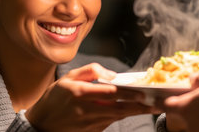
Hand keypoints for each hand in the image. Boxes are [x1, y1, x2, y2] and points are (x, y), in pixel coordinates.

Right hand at [25, 63, 155, 131]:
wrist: (41, 126)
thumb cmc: (54, 99)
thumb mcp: (67, 78)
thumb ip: (91, 71)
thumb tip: (112, 75)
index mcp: (80, 94)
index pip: (111, 93)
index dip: (130, 93)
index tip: (145, 92)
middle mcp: (87, 110)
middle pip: (120, 108)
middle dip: (141, 106)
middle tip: (157, 102)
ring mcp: (90, 124)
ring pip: (119, 117)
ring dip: (136, 112)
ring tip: (152, 106)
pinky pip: (111, 122)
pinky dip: (123, 116)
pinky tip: (133, 110)